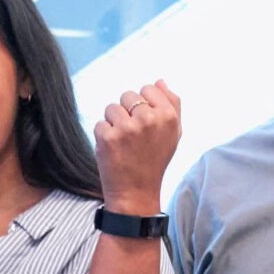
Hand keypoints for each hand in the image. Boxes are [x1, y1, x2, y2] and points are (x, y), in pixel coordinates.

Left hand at [94, 81, 181, 216]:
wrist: (136, 193)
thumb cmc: (154, 161)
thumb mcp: (173, 134)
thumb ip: (171, 105)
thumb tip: (159, 80)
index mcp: (168, 116)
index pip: (148, 88)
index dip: (143, 105)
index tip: (145, 124)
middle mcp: (149, 119)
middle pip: (128, 96)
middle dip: (127, 112)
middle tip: (133, 136)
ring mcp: (127, 128)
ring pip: (111, 108)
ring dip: (114, 123)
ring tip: (123, 143)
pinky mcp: (108, 137)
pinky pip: (100, 123)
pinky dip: (103, 136)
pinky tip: (114, 150)